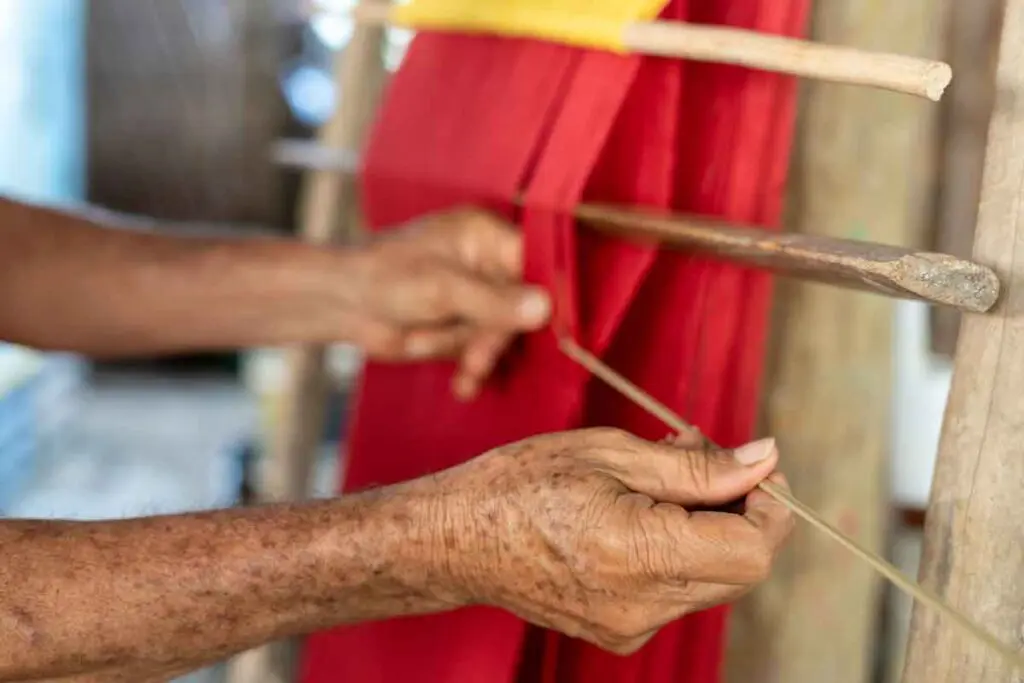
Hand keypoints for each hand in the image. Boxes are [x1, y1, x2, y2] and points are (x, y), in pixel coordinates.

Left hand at [347, 207, 550, 398]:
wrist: (343, 303)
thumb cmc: (386, 278)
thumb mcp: (442, 288)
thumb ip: (495, 301)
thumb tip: (546, 308)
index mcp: (487, 236)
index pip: (537, 262)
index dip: (547, 296)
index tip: (553, 330)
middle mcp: (489, 263)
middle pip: (522, 306)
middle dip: (494, 337)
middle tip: (476, 360)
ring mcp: (478, 296)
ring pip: (502, 334)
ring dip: (475, 354)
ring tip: (452, 363)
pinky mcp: (465, 324)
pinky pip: (484, 351)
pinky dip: (472, 369)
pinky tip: (462, 386)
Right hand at [425, 428, 791, 653]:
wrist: (455, 539)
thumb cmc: (519, 483)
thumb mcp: (611, 452)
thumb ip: (697, 465)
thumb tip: (765, 460)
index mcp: (638, 554)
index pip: (753, 550)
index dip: (770, 505)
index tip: (753, 466)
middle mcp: (641, 606)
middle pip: (741, 569)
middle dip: (741, 510)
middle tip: (702, 460)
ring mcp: (630, 627)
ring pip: (713, 580)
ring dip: (709, 528)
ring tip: (659, 483)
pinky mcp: (620, 632)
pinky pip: (678, 593)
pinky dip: (679, 551)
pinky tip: (640, 516)